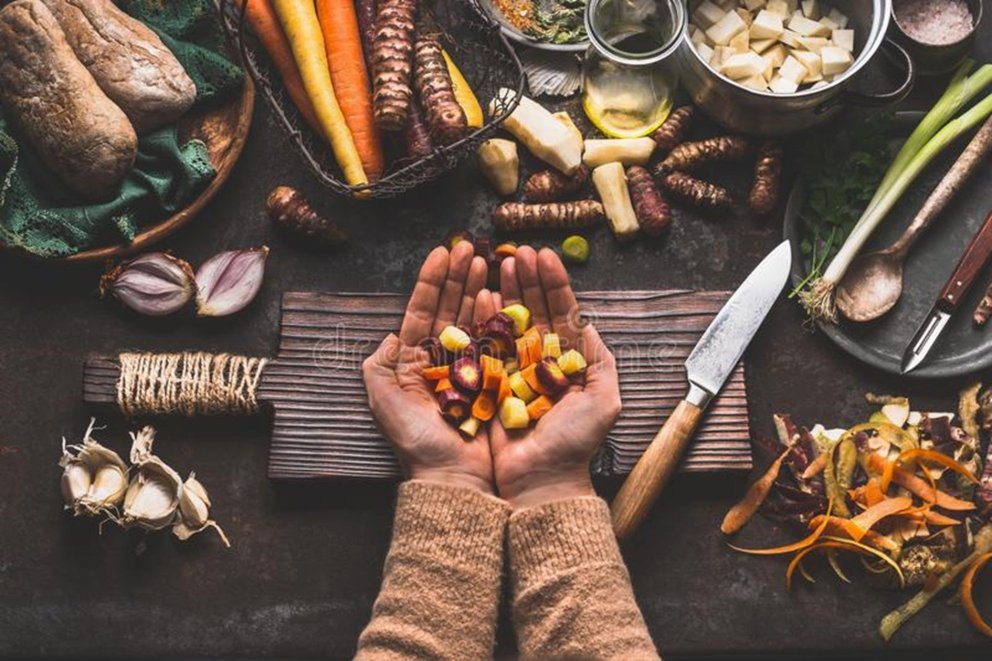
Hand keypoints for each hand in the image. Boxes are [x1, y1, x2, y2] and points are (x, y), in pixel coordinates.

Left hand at [363, 242, 497, 493]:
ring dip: (477, 288)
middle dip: (459, 276)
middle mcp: (440, 360)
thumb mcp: (384, 400)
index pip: (423, 310)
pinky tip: (497, 293)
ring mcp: (467, 368)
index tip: (441, 252)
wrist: (453, 476)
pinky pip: (492, 341)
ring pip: (472, 319)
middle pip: (449, 308)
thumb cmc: (417, 441)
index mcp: (412, 362)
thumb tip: (390, 334)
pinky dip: (494, 316)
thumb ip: (378, 364)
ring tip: (487, 260)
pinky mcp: (490, 379)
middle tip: (470, 246)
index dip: (432, 281)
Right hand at [490, 247, 621, 508]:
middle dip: (527, 279)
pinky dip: (484, 318)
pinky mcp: (491, 382)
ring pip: (510, 321)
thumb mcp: (605, 399)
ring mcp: (515, 369)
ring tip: (499, 262)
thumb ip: (601, 360)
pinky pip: (487, 344)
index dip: (554, 284)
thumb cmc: (576, 443)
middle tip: (518, 250)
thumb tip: (589, 323)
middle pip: (535, 310)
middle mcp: (542, 360)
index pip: (563, 312)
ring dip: (506, 291)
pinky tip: (482, 294)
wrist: (541, 480)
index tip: (545, 257)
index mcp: (569, 361)